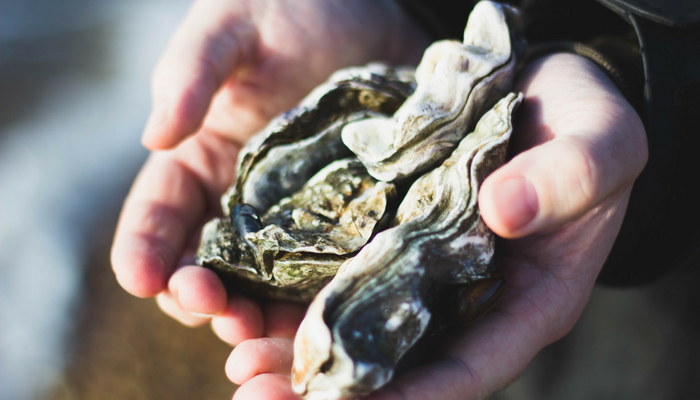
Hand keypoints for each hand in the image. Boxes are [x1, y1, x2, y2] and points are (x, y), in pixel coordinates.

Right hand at [110, 0, 430, 342]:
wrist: (375, 10)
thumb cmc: (295, 7)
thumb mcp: (234, 26)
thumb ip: (192, 73)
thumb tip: (154, 137)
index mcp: (204, 160)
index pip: (161, 215)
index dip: (145, 250)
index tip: (141, 278)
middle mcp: (245, 200)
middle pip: (210, 265)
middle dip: (202, 296)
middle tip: (213, 309)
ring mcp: (299, 217)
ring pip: (266, 286)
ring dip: (257, 316)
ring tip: (258, 330)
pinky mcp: (349, 220)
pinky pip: (329, 272)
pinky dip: (318, 302)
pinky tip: (322, 315)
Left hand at [224, 53, 647, 398]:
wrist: (543, 90)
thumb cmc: (586, 126)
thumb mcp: (601, 146)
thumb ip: (568, 179)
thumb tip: (503, 213)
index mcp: (529, 301)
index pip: (470, 370)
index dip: (412, 398)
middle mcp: (468, 300)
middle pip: (401, 364)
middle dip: (333, 387)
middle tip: (259, 392)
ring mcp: (425, 269)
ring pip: (362, 325)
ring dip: (302, 346)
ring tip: (240, 359)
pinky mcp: (393, 233)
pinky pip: (345, 271)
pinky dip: (302, 288)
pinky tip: (253, 293)